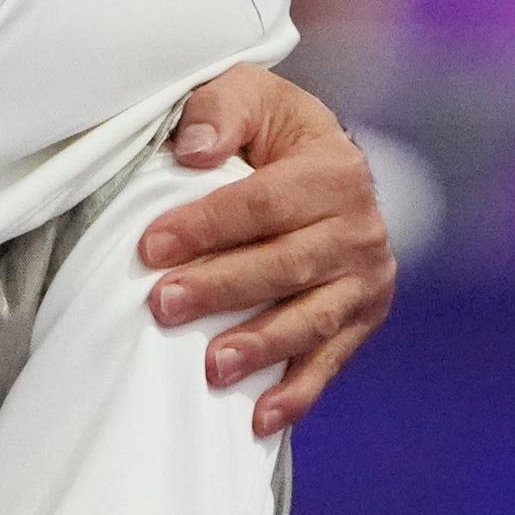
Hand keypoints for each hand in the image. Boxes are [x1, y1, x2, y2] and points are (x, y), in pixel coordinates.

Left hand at [138, 64, 395, 436]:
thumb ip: (219, 111)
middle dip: (221, 288)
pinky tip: (257, 419)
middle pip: (285, 265)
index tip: (149, 247)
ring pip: (310, 320)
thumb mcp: (245, 96)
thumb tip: (196, 151)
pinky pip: (328, 363)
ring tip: (211, 367)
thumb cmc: (266, 129)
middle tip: (163, 306)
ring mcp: (366, 280)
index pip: (264, 203)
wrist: (318, 160)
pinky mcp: (362, 319)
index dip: (205, 226)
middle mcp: (361, 228)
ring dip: (260, 346)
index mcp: (334, 169)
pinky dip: (295, 394)